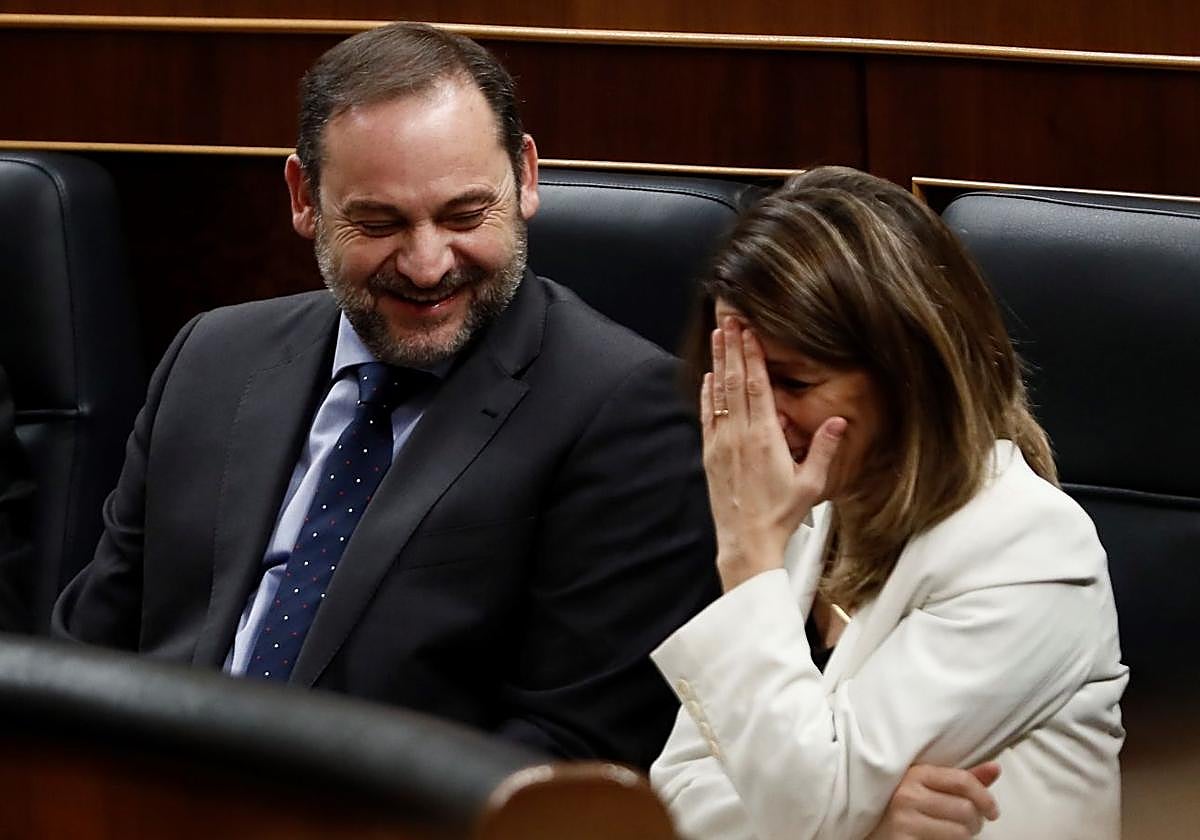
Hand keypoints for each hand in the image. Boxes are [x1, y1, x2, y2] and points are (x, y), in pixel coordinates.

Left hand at [701, 318, 844, 591]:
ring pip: (719, 394)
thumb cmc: (780, 514)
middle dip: (734, 349)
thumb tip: (838, 421)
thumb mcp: (812, 483)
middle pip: (736, 382)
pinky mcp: (710, 455)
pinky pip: (708, 417)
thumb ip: (824, 448)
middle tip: (730, 320)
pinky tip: (709, 378)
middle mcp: (740, 436)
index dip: (754, 356)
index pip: (758, 387)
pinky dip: (708, 394)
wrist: (747, 541)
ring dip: (719, 364)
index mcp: (766, 438)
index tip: (750, 332)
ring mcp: (722, 444)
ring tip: (718, 337)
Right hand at [868, 762, 1001, 839]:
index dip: (985, 797)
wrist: (870, 828)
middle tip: (968, 824)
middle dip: (975, 820)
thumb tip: (995, 768)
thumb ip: (960, 779)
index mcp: (915, 774)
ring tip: (953, 832)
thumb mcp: (928, 786)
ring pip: (960, 831)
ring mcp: (904, 820)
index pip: (963, 781)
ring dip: (965, 835)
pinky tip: (940, 839)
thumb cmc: (904, 806)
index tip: (992, 810)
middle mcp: (907, 795)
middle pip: (966, 809)